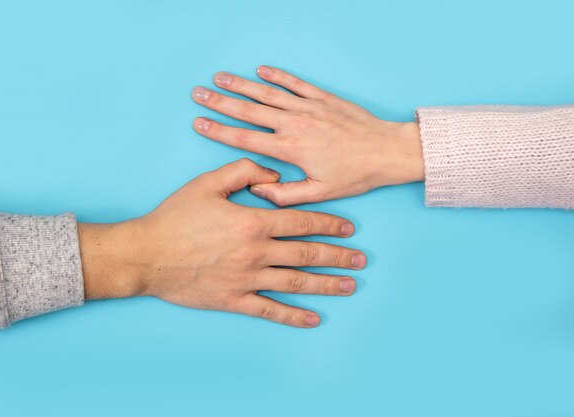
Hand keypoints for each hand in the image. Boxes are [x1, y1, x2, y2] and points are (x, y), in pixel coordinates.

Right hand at [78, 159, 365, 327]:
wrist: (146, 254)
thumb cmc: (175, 217)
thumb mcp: (207, 182)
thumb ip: (243, 172)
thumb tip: (273, 176)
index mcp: (253, 222)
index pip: (301, 221)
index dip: (328, 224)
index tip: (349, 227)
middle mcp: (256, 252)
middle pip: (307, 254)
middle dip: (337, 255)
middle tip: (360, 259)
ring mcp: (247, 279)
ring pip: (296, 282)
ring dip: (326, 284)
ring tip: (349, 285)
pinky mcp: (234, 300)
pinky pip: (270, 310)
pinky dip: (293, 315)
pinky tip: (313, 318)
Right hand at [191, 66, 424, 205]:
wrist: (386, 152)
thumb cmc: (355, 175)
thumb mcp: (319, 193)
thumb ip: (285, 194)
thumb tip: (257, 189)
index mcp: (290, 149)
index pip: (245, 139)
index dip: (219, 131)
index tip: (199, 122)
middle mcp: (295, 124)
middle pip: (249, 111)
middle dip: (221, 102)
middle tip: (198, 93)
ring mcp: (309, 108)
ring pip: (268, 93)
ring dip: (242, 84)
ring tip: (220, 77)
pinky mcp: (323, 98)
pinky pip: (296, 83)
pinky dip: (278, 75)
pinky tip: (262, 69)